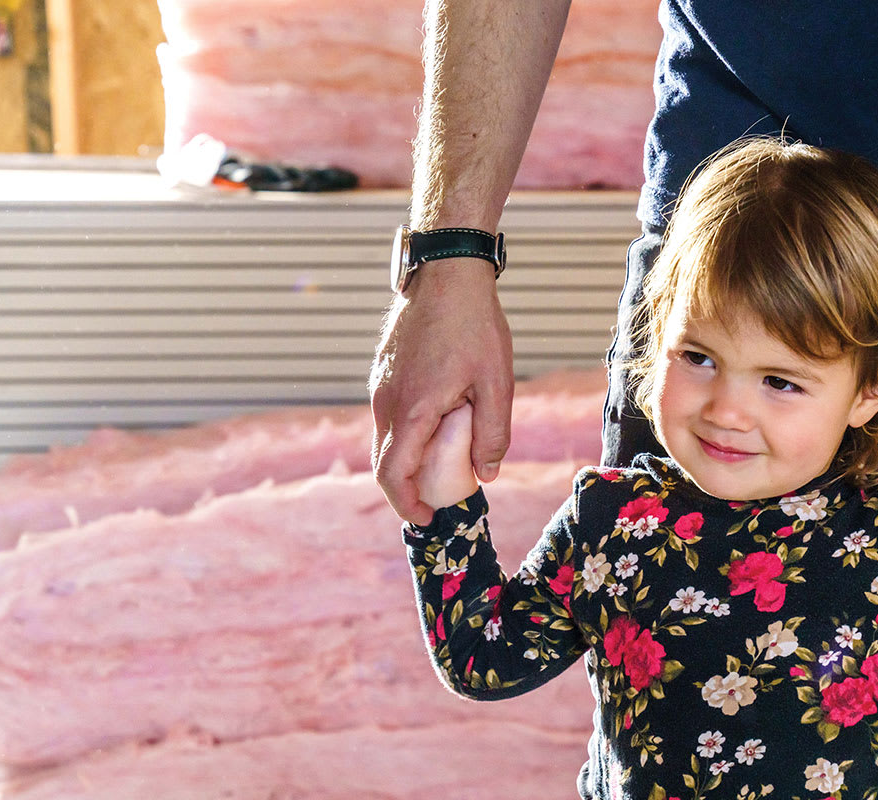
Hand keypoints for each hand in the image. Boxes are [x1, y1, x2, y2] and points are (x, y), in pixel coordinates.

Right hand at [370, 260, 513, 524]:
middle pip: (384, 461)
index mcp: (411, 410)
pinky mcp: (383, 370)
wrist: (446, 271)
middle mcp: (386, 401)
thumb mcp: (496, 383)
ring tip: (445, 460)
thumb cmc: (474, 325)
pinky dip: (408, 432)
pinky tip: (440, 421)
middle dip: (408, 487)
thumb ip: (493, 433)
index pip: (392, 475)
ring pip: (386, 437)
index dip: (406, 504)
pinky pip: (390, 414)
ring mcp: (380, 384)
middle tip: (439, 497)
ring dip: (409, 457)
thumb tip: (487, 473)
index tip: (427, 518)